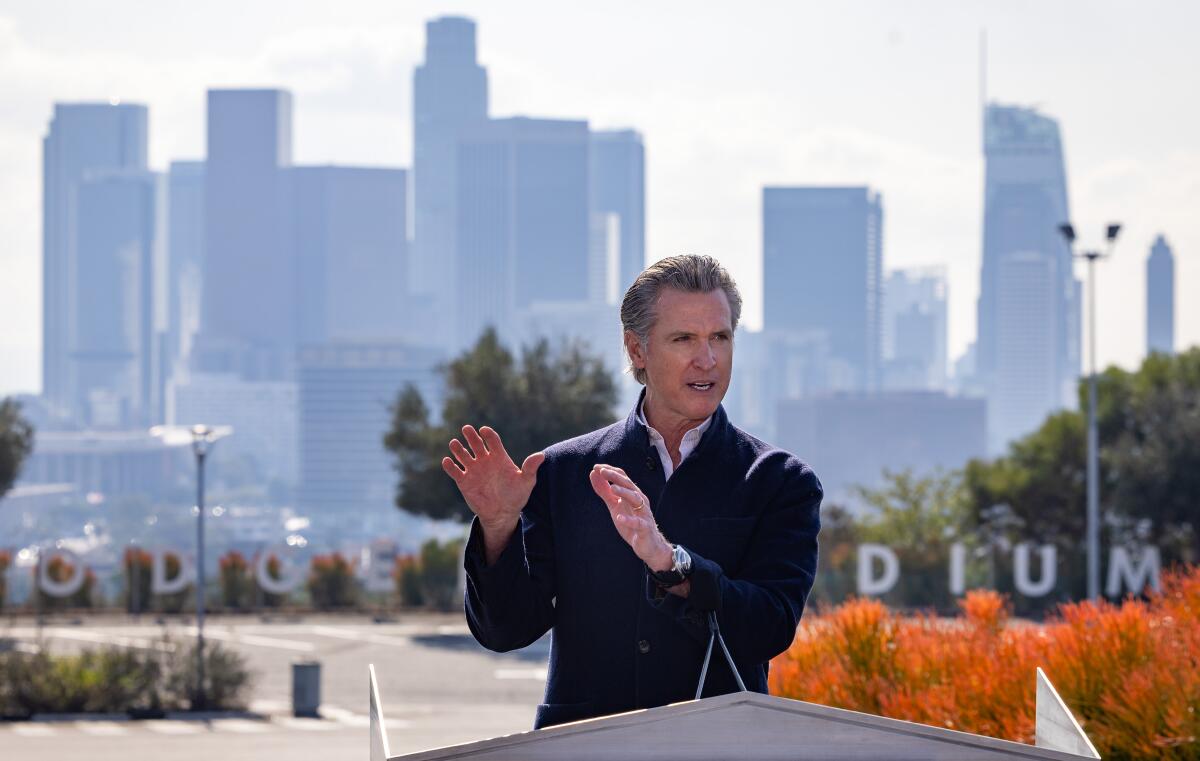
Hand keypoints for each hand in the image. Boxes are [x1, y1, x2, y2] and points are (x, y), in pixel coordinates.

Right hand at [443, 425, 543, 562]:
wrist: (502, 513)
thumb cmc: (516, 496)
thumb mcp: (526, 482)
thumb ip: (530, 468)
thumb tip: (541, 455)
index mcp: (499, 457)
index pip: (492, 440)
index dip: (488, 434)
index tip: (484, 430)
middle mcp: (485, 460)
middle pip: (476, 444)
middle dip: (471, 436)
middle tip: (466, 429)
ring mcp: (473, 470)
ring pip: (463, 455)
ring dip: (458, 448)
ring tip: (454, 443)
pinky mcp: (464, 481)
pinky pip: (454, 471)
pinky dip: (450, 466)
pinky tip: (447, 461)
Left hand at [589, 464, 673, 571]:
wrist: (648, 545)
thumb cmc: (632, 523)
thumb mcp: (615, 506)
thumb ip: (605, 492)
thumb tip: (594, 474)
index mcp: (632, 494)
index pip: (623, 478)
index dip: (610, 471)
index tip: (596, 467)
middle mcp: (640, 501)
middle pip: (629, 485)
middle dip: (616, 477)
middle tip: (603, 471)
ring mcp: (644, 514)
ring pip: (636, 499)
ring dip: (624, 493)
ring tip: (612, 488)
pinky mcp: (645, 528)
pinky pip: (638, 523)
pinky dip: (629, 520)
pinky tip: (620, 517)